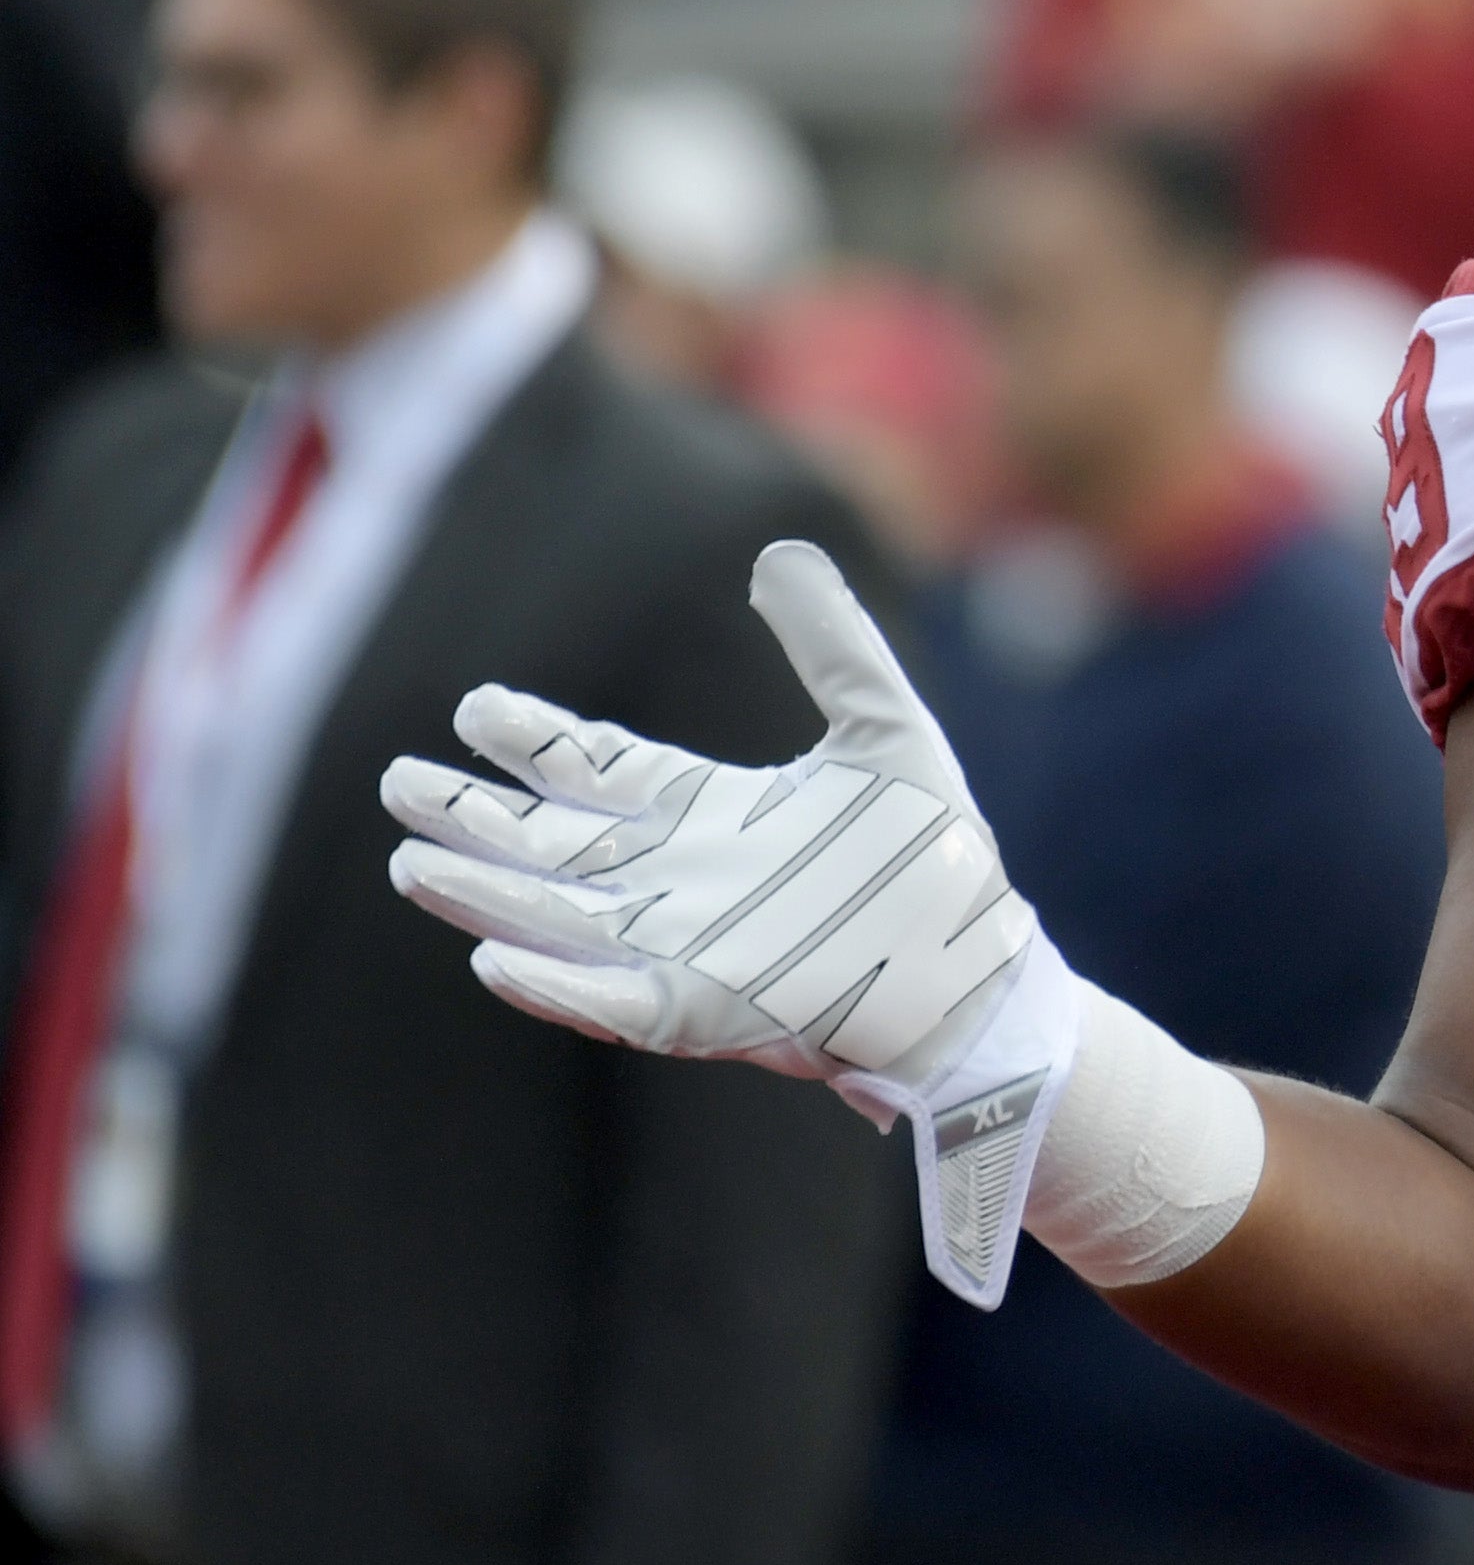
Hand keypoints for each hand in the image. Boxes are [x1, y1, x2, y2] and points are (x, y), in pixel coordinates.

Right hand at [381, 541, 1082, 1302]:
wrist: (983, 969)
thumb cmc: (933, 859)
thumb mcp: (885, 728)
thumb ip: (833, 643)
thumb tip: (779, 552)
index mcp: (710, 814)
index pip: (597, 770)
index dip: (534, 741)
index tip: (473, 708)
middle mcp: (679, 880)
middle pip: (553, 842)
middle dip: (476, 816)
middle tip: (397, 781)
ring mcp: (684, 949)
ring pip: (558, 916)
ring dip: (487, 892)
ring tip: (411, 863)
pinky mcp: (706, 1012)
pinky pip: (611, 999)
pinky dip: (553, 983)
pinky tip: (492, 959)